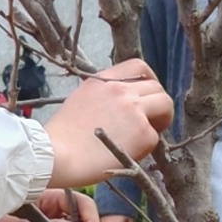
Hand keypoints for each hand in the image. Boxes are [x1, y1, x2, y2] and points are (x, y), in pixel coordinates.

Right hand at [45, 58, 171, 184]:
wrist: (56, 155)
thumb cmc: (62, 137)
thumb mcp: (82, 99)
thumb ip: (105, 96)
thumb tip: (123, 104)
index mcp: (104, 80)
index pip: (139, 66)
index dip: (150, 80)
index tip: (147, 96)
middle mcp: (121, 90)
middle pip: (156, 87)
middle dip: (157, 104)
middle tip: (149, 122)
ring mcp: (134, 110)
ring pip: (165, 105)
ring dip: (161, 120)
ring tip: (146, 135)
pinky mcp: (143, 133)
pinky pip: (155, 137)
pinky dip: (147, 147)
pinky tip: (129, 153)